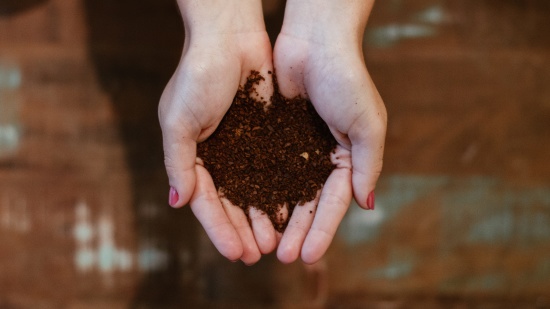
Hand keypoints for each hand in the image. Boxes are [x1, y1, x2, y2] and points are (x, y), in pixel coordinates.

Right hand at [159, 0, 276, 264]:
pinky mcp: (265, 136)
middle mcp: (217, 156)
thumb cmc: (198, 75)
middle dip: (243, 230)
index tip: (235, 253)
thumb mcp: (178, 120)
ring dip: (262, 217)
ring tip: (275, 242)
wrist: (231, 38)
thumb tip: (178, 202)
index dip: (219, 229)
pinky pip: (273, 170)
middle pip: (231, 203)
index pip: (205, 201)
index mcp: (192, 155)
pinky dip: (279, 190)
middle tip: (258, 255)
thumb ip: (179, 161)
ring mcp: (242, 148)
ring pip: (253, 191)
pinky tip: (289, 210)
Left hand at [273, 0, 386, 263]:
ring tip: (264, 243)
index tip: (309, 255)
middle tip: (283, 257)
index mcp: (348, 157)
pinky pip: (266, 167)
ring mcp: (296, 146)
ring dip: (276, 217)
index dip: (322, 230)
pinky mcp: (274, 134)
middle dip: (296, 230)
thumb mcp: (367, 125)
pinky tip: (250, 210)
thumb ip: (367, 165)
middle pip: (308, 203)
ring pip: (284, 190)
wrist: (314, 40)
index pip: (335, 203)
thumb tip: (368, 204)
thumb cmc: (347, 78)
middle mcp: (321, 156)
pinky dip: (260, 189)